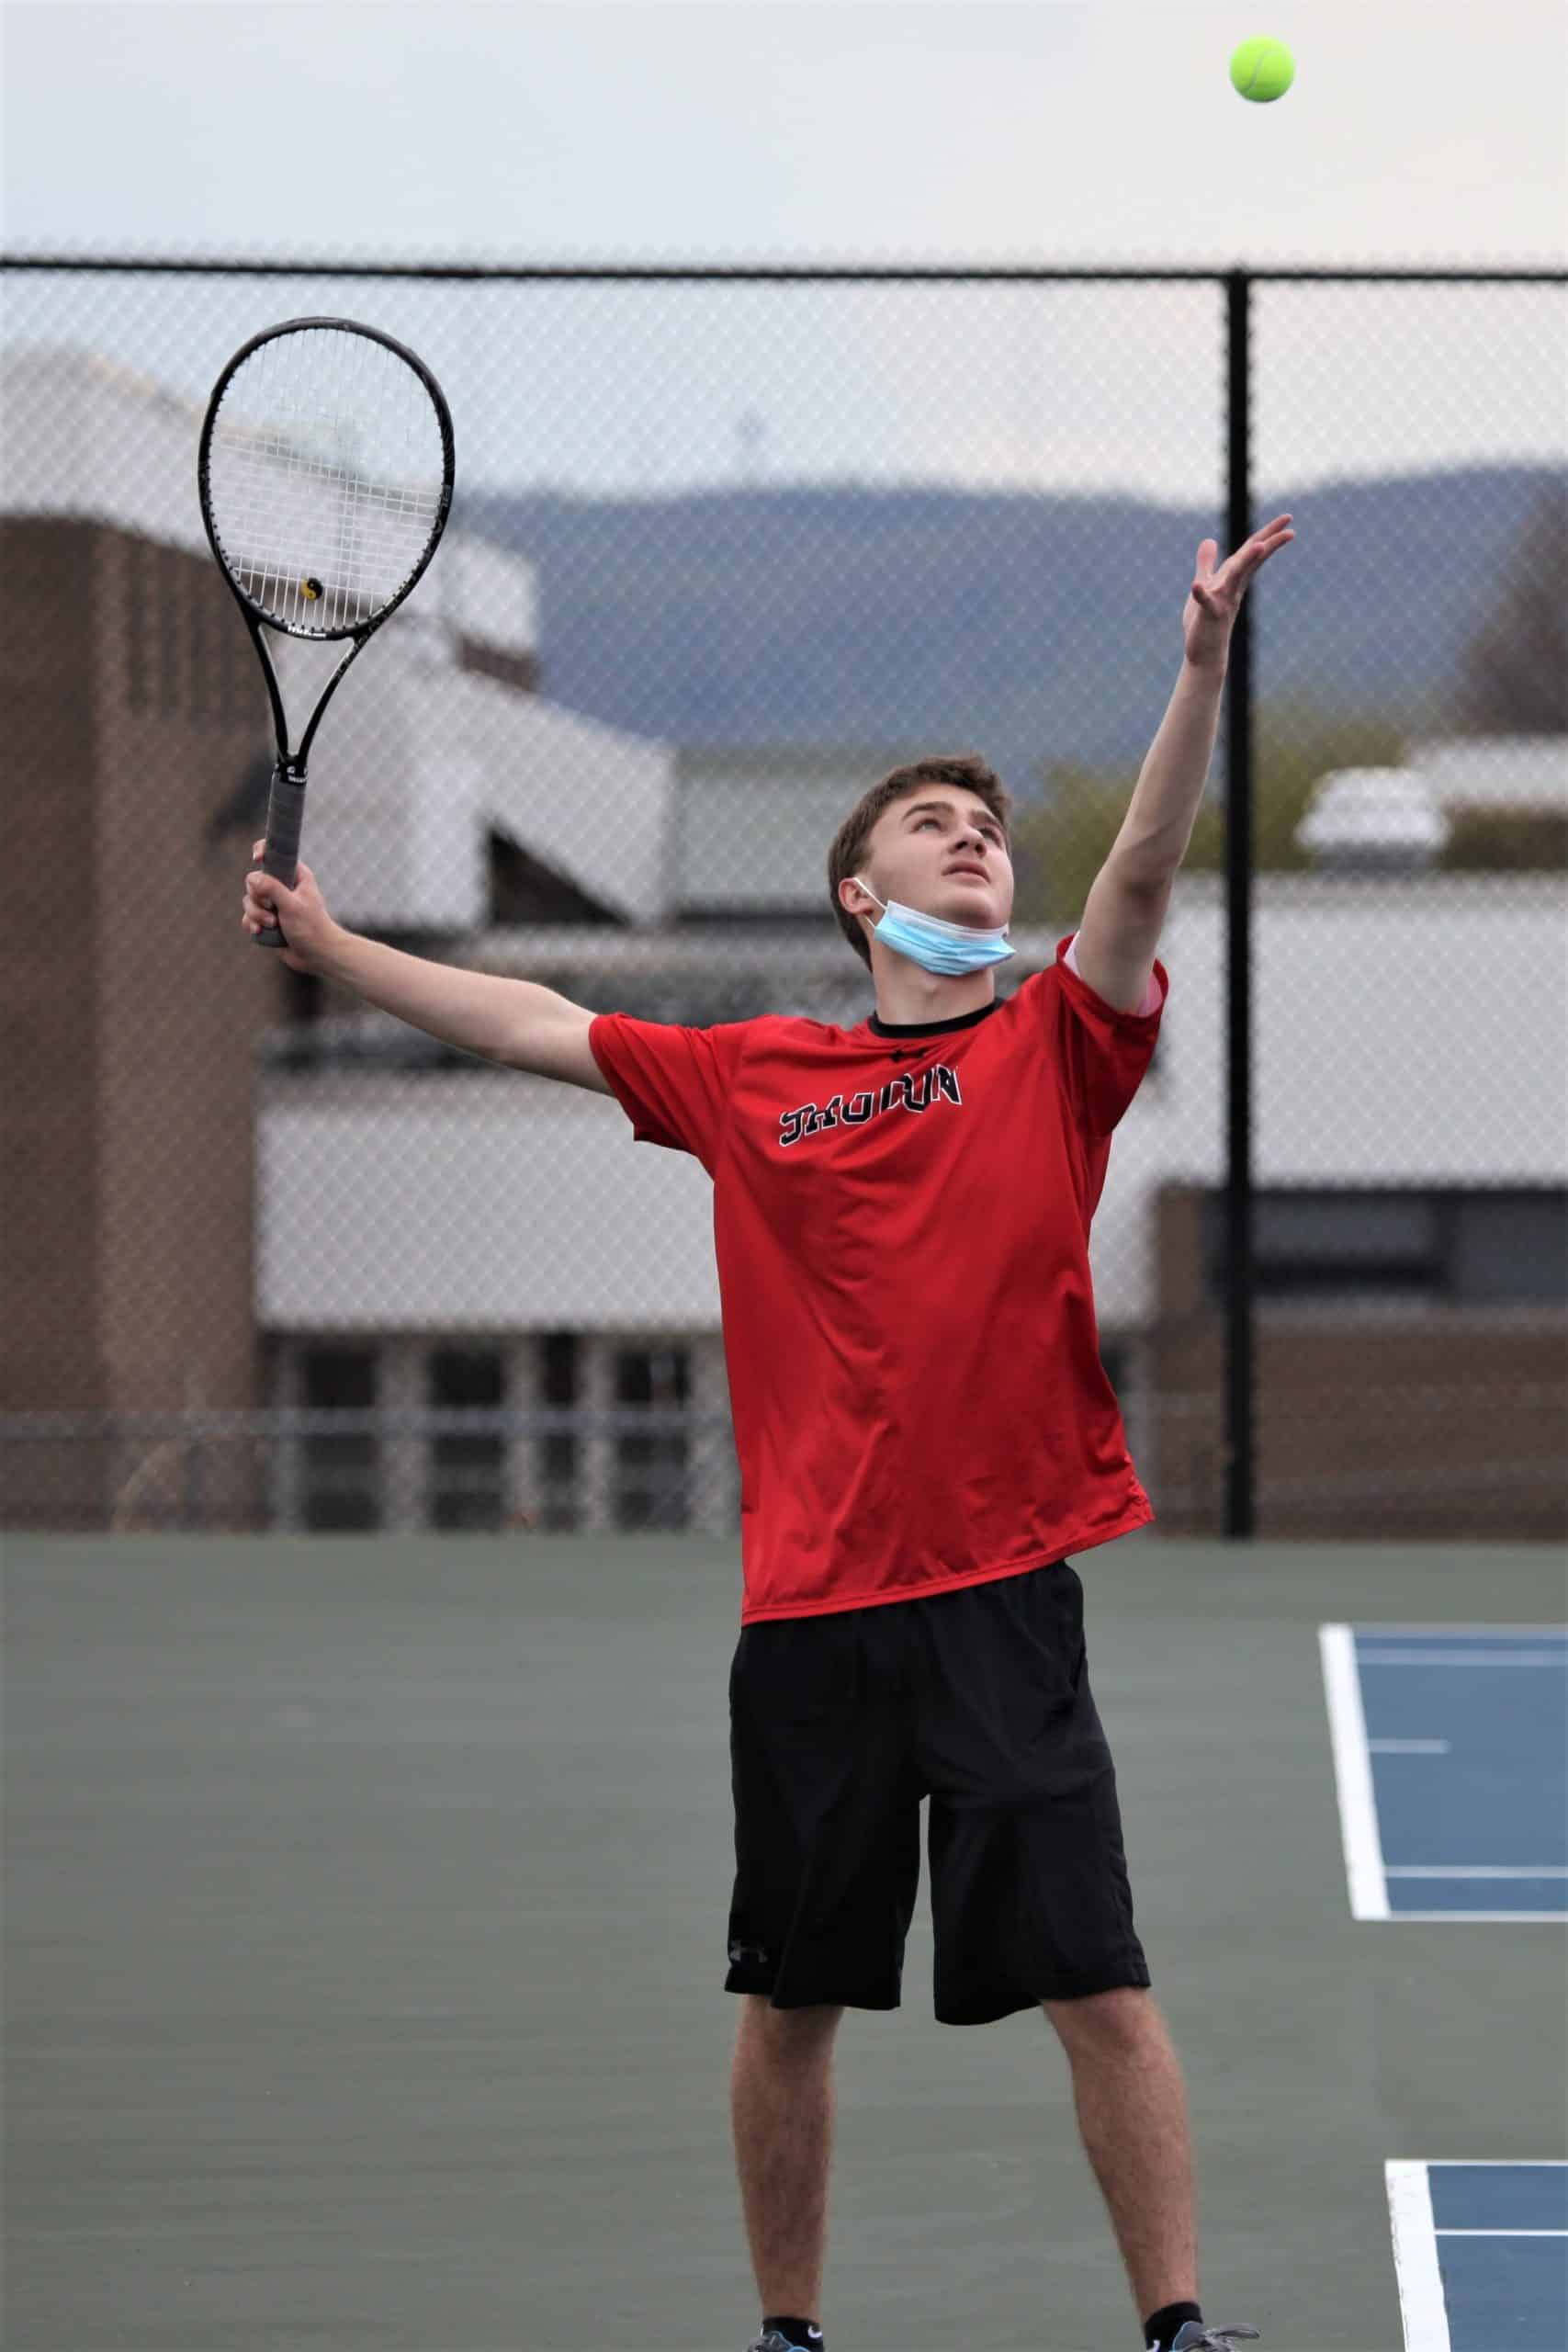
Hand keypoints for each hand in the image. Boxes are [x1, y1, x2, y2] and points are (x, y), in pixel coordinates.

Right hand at [241, 840, 335, 973]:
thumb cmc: (311, 928)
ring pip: (249, 900)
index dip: (263, 851)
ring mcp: (273, 904)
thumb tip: (252, 878)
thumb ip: (273, 889)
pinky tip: (260, 931)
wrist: (317, 955)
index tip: (256, 858)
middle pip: (254, 881)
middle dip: (258, 898)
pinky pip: (248, 916)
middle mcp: (283, 887)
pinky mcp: (267, 920)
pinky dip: (251, 924)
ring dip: (256, 914)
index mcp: (295, 876)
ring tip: (272, 924)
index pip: (275, 855)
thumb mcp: (292, 905)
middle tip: (272, 908)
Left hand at [1182, 513, 1294, 672]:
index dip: (1268, 534)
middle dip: (1269, 542)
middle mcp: (1232, 587)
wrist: (1204, 654)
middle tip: (1290, 527)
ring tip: (1259, 545)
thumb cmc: (1205, 621)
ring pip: (1235, 578)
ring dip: (1246, 562)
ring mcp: (1223, 601)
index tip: (1288, 519)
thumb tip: (1209, 540)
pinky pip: (1206, 604)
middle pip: (1251, 560)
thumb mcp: (1207, 585)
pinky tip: (1196, 586)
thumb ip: (1207, 563)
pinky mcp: (1209, 616)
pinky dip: (1201, 595)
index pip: (1252, 552)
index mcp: (1233, 579)